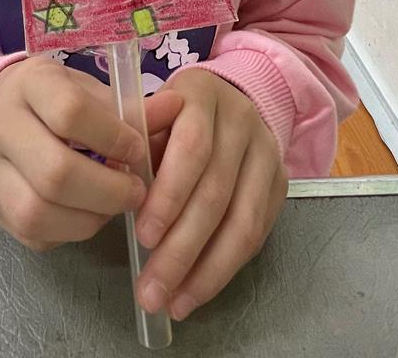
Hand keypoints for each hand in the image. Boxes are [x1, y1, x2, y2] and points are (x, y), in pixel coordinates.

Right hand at [0, 57, 150, 251]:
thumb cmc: (52, 97)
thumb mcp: (87, 88)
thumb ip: (129, 106)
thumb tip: (177, 108)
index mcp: (30, 85)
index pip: (70, 113)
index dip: (113, 137)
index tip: (138, 149)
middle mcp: (1, 127)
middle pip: (55, 172)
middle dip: (108, 190)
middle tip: (137, 191)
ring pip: (38, 212)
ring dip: (90, 217)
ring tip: (114, 205)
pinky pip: (34, 234)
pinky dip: (70, 232)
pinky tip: (89, 215)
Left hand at [136, 69, 287, 320]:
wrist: (230, 99)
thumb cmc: (173, 113)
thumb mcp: (150, 112)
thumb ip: (137, 141)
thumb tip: (117, 180)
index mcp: (201, 94)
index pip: (192, 148)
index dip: (169, 196)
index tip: (142, 237)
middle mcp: (241, 120)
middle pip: (216, 193)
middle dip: (181, 248)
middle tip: (151, 290)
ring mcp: (267, 152)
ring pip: (243, 221)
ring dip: (206, 271)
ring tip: (173, 302)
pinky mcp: (281, 183)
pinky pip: (257, 234)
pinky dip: (225, 267)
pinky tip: (197, 290)